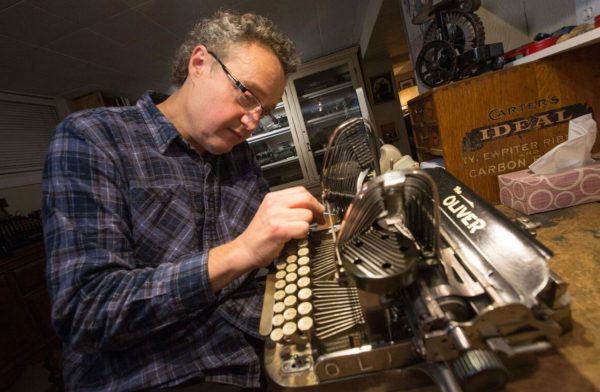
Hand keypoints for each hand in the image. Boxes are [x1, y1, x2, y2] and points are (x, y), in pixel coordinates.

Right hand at [208, 187, 323, 291]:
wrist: (245, 250)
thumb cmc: (260, 236)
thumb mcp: (272, 214)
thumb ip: (289, 207)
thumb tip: (312, 207)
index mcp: (273, 198)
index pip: (301, 190)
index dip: (313, 201)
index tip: (316, 210)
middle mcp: (273, 204)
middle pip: (306, 198)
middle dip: (317, 210)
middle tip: (319, 220)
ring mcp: (275, 216)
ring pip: (307, 214)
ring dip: (308, 225)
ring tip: (299, 231)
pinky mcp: (278, 229)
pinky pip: (303, 227)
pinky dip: (304, 234)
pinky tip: (295, 238)